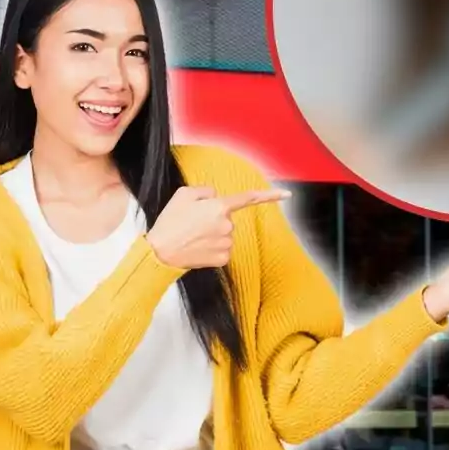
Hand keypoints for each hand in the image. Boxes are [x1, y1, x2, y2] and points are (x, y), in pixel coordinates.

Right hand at [147, 185, 290, 268]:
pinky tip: (198, 249)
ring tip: (192, 237)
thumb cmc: (170, 222)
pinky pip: (223, 249)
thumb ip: (205, 191)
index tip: (287, 195)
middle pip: (227, 218)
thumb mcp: (183, 194)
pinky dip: (212, 249)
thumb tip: (216, 198)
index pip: (248, 198)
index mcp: (219, 206)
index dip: (270, 195)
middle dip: (214, 219)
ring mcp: (227, 243)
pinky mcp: (223, 259)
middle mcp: (227, 225)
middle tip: (192, 224)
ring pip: (225, 235)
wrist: (160, 252)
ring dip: (212, 235)